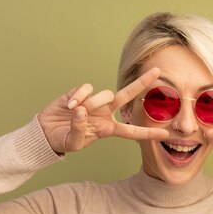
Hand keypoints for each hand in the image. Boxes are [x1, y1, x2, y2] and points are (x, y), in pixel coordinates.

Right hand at [38, 68, 168, 152]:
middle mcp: (105, 113)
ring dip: (93, 103)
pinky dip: (79, 97)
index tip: (166, 134)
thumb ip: (80, 130)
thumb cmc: (63, 140)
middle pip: (127, 96)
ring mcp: (94, 101)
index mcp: (108, 129)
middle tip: (158, 71)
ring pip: (104, 94)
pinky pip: (87, 89)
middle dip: (142, 83)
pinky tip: (69, 105)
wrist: (46, 132)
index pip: (131, 131)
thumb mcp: (73, 143)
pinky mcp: (80, 93)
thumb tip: (82, 110)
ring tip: (75, 112)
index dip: (148, 133)